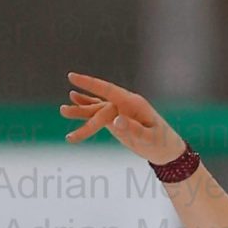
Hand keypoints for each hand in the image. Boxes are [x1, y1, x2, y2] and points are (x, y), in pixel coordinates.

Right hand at [60, 71, 186, 165]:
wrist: (165, 150)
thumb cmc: (160, 142)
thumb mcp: (149, 138)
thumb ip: (133, 128)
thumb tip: (115, 121)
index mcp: (133, 103)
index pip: (108, 90)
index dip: (90, 84)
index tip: (73, 77)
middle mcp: (124, 104)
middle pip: (99, 107)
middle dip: (82, 112)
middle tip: (62, 112)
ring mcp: (119, 111)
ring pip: (96, 109)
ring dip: (79, 110)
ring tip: (62, 111)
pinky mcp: (115, 119)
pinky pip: (98, 112)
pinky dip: (86, 108)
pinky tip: (74, 100)